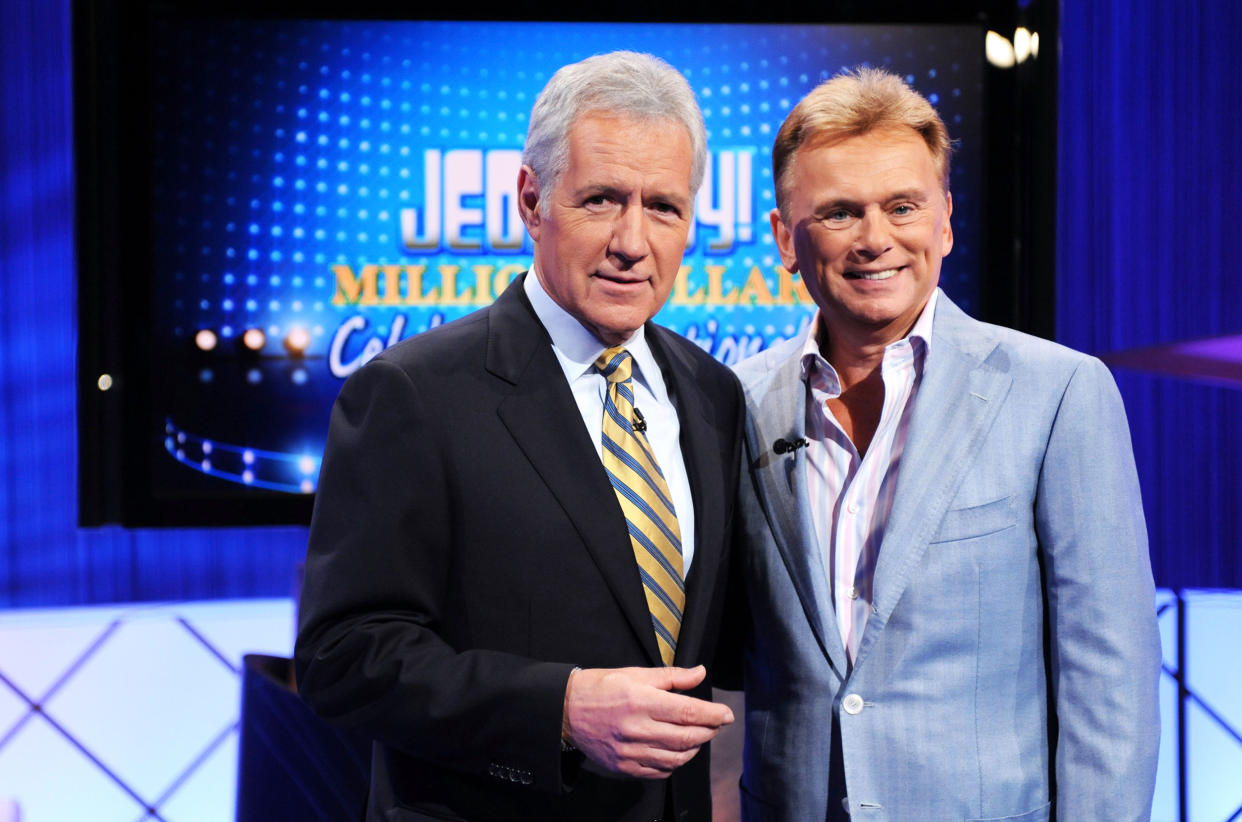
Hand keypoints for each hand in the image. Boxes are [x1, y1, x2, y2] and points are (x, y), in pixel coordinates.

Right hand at [561, 665, 733, 778]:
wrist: (567, 711)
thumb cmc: (602, 687)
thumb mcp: (636, 674)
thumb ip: (671, 677)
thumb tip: (699, 673)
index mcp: (641, 701)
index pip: (688, 712)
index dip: (712, 715)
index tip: (727, 715)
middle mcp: (637, 729)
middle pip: (686, 737)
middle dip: (708, 732)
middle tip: (715, 725)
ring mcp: (630, 752)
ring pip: (675, 758)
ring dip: (694, 749)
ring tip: (698, 738)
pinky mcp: (624, 767)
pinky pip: (658, 772)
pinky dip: (674, 764)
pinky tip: (677, 753)